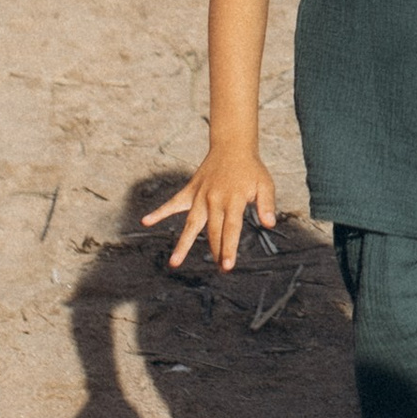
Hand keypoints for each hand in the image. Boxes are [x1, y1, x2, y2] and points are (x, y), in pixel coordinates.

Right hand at [142, 146, 275, 273]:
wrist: (232, 146)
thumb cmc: (251, 169)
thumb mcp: (265, 184)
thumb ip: (267, 204)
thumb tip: (270, 224)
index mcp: (234, 199)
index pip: (231, 228)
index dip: (229, 248)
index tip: (227, 266)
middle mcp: (214, 199)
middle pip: (213, 231)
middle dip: (216, 251)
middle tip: (219, 270)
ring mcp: (200, 196)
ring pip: (191, 224)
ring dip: (183, 244)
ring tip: (174, 263)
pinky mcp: (190, 191)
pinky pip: (173, 203)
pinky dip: (160, 212)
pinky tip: (146, 221)